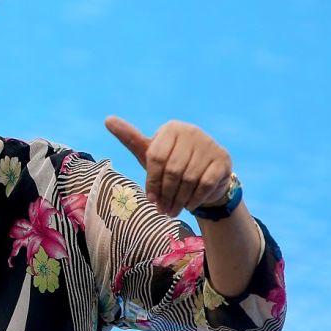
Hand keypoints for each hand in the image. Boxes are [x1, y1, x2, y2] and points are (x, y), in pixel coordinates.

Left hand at [104, 116, 233, 216]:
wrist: (206, 178)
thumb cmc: (171, 165)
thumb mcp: (150, 154)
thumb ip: (130, 138)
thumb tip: (107, 119)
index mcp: (171, 128)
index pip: (155, 157)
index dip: (151, 181)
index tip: (150, 198)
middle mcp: (192, 131)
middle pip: (173, 170)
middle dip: (166, 194)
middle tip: (162, 210)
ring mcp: (209, 144)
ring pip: (189, 179)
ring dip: (179, 200)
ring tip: (172, 211)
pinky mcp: (223, 159)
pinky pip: (206, 183)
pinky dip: (195, 198)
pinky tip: (189, 205)